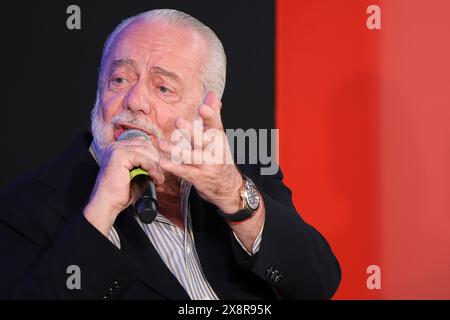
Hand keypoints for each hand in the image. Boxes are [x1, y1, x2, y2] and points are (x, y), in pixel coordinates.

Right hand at [84, 137, 163, 234]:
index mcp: (117, 148)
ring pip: (146, 151)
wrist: (106, 204)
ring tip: (158, 177)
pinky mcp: (119, 155)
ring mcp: (116, 149)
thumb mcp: (134, 174)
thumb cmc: (120, 193)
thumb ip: (143, 164)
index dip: (153, 155)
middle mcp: (115, 146)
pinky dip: (152, 168)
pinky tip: (154, 177)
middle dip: (156, 159)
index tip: (159, 169)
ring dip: (156, 165)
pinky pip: (143, 158)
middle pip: (145, 144)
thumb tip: (161, 160)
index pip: (142, 143)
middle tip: (160, 174)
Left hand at [158, 91, 243, 213]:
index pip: (215, 125)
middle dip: (191, 131)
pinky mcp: (198, 177)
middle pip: (202, 140)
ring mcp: (206, 165)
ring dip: (176, 150)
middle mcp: (213, 151)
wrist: (228, 186)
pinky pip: (184, 172)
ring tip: (163, 143)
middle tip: (179, 121)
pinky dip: (173, 167)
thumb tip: (212, 94)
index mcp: (218, 139)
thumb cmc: (220, 157)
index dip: (210, 116)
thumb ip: (213, 115)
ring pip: (191, 157)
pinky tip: (162, 162)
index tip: (202, 107)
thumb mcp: (219, 136)